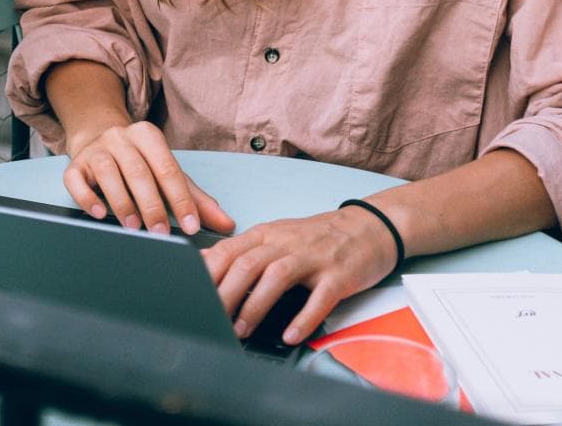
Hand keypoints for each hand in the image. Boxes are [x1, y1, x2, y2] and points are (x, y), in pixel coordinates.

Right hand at [61, 121, 235, 235]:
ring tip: (133, 227)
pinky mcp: (75, 165)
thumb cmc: (140, 162)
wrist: (98, 138)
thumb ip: (196, 199)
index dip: (181, 199)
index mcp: (149, 136)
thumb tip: (227, 224)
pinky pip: (76, 180)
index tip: (190, 226)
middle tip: (161, 233)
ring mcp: (95, 150)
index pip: (168, 169)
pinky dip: (87, 197)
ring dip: (122, 202)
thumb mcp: (169, 174)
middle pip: (138, 171)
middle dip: (152, 205)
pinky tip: (100, 214)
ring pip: (108, 173)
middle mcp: (121, 138)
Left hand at [202, 206, 397, 344]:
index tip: (191, 297)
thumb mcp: (276, 236)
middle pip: (247, 264)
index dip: (207, 274)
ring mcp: (314, 257)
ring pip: (277, 277)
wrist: (369, 226)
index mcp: (267, 234)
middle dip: (225, 293)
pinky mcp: (339, 275)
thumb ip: (242, 250)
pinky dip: (303, 318)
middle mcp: (287, 243)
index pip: (229, 250)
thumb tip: (203, 261)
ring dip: (256, 305)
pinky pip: (319, 298)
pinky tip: (290, 335)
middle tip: (211, 319)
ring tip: (241, 330)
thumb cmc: (318, 238)